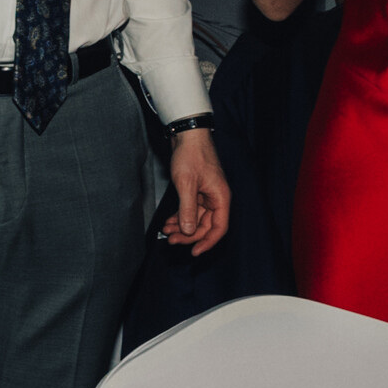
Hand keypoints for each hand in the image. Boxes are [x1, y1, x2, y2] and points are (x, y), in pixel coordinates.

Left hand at [163, 130, 229, 254]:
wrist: (187, 135)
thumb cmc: (191, 154)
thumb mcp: (186, 184)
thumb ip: (188, 210)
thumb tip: (189, 231)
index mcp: (220, 197)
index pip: (219, 228)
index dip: (207, 242)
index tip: (194, 252)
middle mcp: (216, 198)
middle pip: (206, 226)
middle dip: (188, 235)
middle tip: (172, 240)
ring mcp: (206, 195)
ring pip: (196, 219)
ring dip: (182, 227)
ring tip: (167, 231)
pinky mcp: (197, 191)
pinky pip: (191, 210)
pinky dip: (180, 216)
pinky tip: (169, 222)